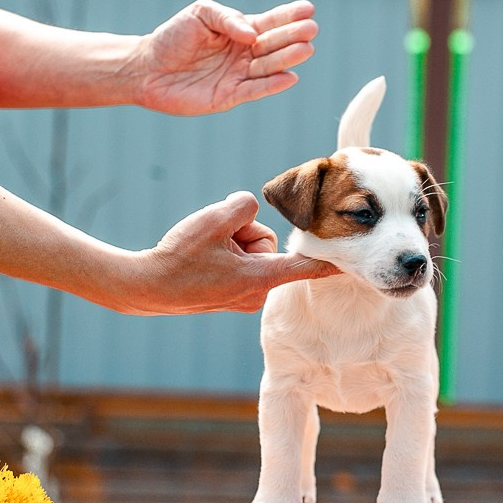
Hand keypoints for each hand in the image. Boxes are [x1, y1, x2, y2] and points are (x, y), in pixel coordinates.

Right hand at [123, 192, 337, 313]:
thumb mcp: (213, 219)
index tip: (356, 262)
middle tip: (212, 243)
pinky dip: (222, 254)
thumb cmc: (179, 257)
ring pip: (251, 250)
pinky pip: (238, 261)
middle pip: (266, 242)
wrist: (146, 288)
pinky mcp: (232, 295)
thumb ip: (244, 206)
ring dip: (230, 242)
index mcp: (261, 276)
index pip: (307, 266)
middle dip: (242, 234)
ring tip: (203, 252)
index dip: (331, 260)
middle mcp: (257, 291)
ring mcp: (244, 296)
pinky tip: (201, 260)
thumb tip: (251, 209)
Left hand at [131, 0, 317, 115]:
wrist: (148, 69)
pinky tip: (290, 77)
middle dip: (292, 37)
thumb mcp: (200, 14)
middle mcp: (244, 54)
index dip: (288, 16)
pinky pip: (255, 90)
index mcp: (239, 31)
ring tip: (306, 49)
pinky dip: (272, 85)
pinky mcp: (229, 96)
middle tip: (311, 30)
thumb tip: (251, 33)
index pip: (269, 23)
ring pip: (268, 67)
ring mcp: (238, 75)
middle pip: (273, 45)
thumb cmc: (173, 37)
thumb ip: (227, 19)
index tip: (308, 10)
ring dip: (287, 59)